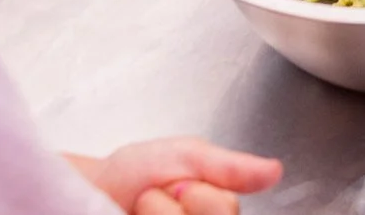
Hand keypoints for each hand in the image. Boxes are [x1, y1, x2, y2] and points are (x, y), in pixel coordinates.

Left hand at [69, 137, 282, 214]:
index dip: (201, 196)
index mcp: (219, 211)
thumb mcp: (188, 156)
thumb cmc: (136, 173)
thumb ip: (231, 167)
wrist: (90, 191)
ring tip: (138, 211)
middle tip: (153, 197)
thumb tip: (275, 171)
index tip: (179, 183)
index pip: (227, 210)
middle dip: (172, 208)